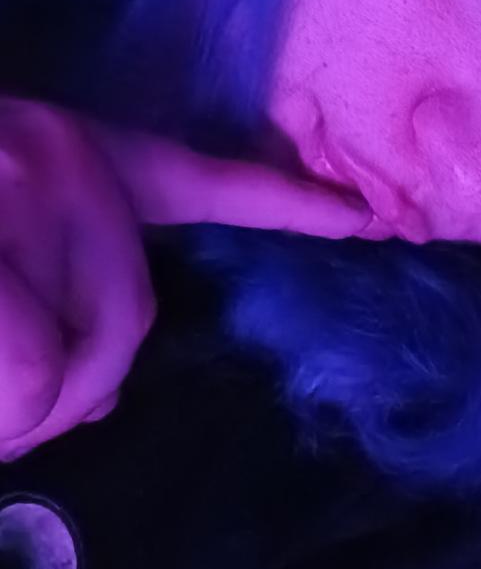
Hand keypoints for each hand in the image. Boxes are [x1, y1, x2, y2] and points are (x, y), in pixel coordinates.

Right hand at [0, 99, 368, 458]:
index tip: (357, 216)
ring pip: (64, 369)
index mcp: (74, 152)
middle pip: (127, 321)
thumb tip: (103, 399)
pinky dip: (4, 416)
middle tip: (8, 412)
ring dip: (14, 413)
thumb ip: (60, 308)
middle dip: (67, 389)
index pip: (202, 184)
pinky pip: (33, 374)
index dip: (284, 205)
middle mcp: (63, 160)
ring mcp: (24, 193)